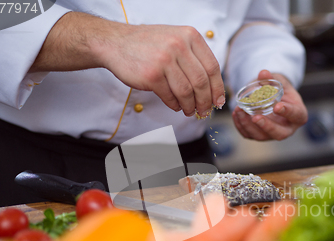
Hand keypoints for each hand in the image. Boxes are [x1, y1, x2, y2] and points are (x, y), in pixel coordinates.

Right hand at [99, 24, 225, 116]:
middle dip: (205, 102)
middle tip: (203, 111)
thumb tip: (212, 89)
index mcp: (190, 36)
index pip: (212, 67)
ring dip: (189, 106)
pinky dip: (175, 105)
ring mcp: (165, 60)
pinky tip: (175, 105)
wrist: (116, 43)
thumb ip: (194, 58)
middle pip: (201, 82)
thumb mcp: (176, 40)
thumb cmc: (148, 45)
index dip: (217, 88)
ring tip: (188, 111)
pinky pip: (170, 96)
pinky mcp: (152, 75)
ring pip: (187, 92)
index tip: (218, 101)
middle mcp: (179, 45)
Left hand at [232, 70, 307, 140]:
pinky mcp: (260, 135)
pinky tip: (236, 114)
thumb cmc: (279, 90)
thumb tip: (263, 73)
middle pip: (279, 134)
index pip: (296, 115)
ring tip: (239, 110)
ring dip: (248, 125)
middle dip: (266, 126)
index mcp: (298, 114)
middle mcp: (287, 128)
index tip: (277, 106)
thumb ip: (271, 79)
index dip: (287, 112)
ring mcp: (272, 134)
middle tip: (255, 117)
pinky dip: (240, 125)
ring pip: (261, 137)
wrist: (271, 98)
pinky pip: (249, 135)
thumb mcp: (278, 81)